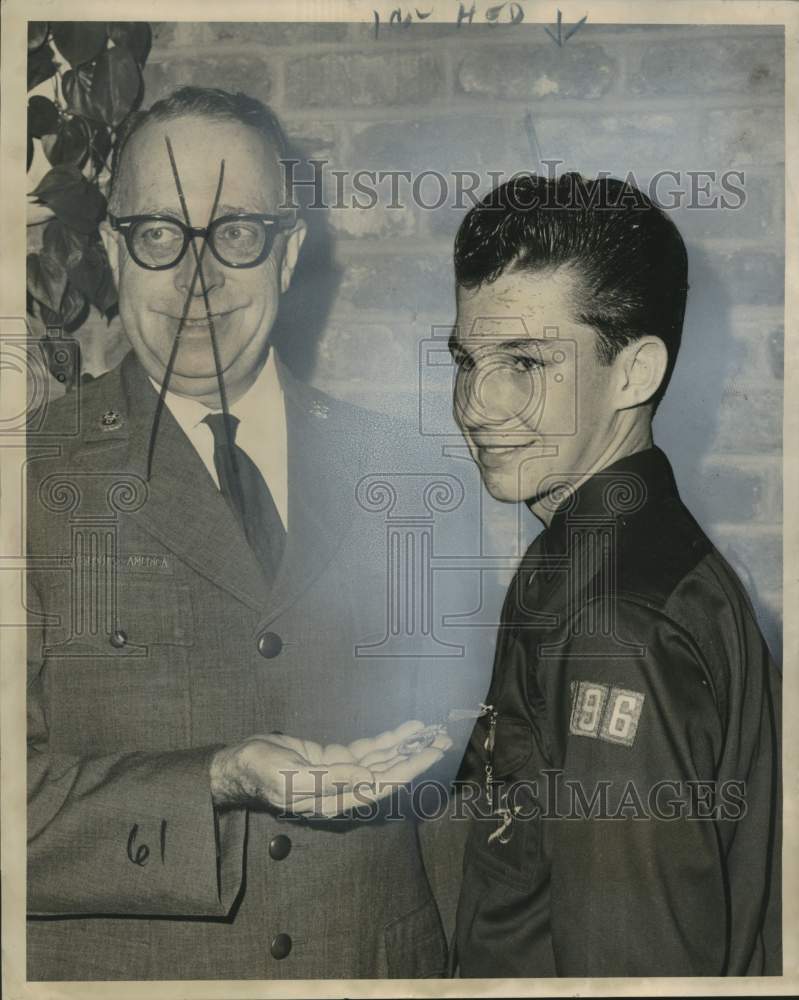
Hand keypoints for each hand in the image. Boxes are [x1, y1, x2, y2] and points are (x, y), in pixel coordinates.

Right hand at [210, 720, 450, 815]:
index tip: (431, 753)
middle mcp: (345, 789)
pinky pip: (368, 750)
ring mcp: (342, 773)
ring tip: (432, 731)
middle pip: (389, 772)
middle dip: (416, 756)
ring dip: (406, 745)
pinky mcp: (336, 759)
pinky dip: (388, 739)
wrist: (241, 764)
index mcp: (335, 800)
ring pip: (382, 759)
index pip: (381, 785)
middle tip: (443, 738)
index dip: (409, 768)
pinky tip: (406, 730)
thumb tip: (365, 777)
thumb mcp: (291, 776)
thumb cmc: (261, 772)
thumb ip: (329, 778)